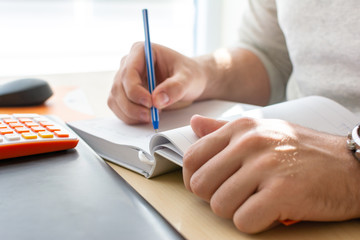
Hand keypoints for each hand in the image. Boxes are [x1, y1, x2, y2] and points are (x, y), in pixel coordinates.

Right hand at [108, 42, 206, 123]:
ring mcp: (124, 78)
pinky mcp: (124, 93)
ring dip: (130, 113)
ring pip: (116, 99)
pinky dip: (129, 116)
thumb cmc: (189, 74)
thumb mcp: (188, 79)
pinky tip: (145, 117)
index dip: (135, 91)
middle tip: (151, 117)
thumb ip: (175, 88)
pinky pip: (118, 107)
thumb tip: (157, 101)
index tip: (150, 104)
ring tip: (151, 117)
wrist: (189, 82)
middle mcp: (128, 63)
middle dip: (132, 106)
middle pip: (119, 87)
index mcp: (141, 51)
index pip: (128, 72)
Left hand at [183, 115, 359, 232]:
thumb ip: (223, 129)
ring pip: (219, 205)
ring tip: (257, 202)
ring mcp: (266, 166)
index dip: (194, 179)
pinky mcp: (282, 191)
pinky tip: (270, 211)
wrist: (350, 165)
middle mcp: (250, 143)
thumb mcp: (262, 129)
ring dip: (236, 211)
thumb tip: (195, 123)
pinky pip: (243, 221)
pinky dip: (254, 222)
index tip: (210, 186)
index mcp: (240, 128)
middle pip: (201, 185)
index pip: (192, 158)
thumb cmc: (303, 150)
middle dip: (215, 198)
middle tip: (238, 196)